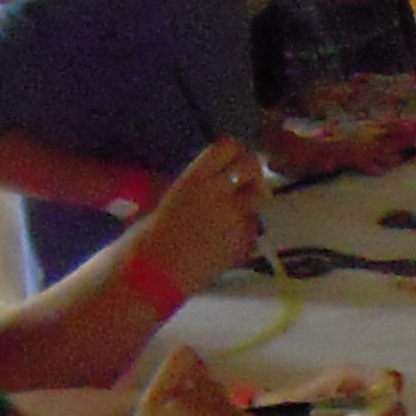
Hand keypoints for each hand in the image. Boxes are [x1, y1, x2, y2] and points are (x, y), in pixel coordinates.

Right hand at [125, 344, 257, 415]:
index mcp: (153, 398)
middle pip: (212, 383)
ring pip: (233, 405)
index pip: (185, 355)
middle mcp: (181, 398)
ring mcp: (207, 415)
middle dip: (212, 406)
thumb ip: (167, 405)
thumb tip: (198, 389)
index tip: (193, 394)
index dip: (194, 373)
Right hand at [133, 139, 264, 303]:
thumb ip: (201, 182)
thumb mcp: (175, 195)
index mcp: (195, 177)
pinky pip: (253, 228)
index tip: (235, 161)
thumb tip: (225, 173)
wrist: (156, 269)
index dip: (236, 152)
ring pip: (260, 196)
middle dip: (253, 172)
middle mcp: (217, 191)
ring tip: (236, 214)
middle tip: (248, 184)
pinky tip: (226, 240)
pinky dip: (245, 232)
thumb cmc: (156, 234)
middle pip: (252, 165)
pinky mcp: (242, 240)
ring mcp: (233, 216)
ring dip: (252, 202)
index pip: (229, 146)